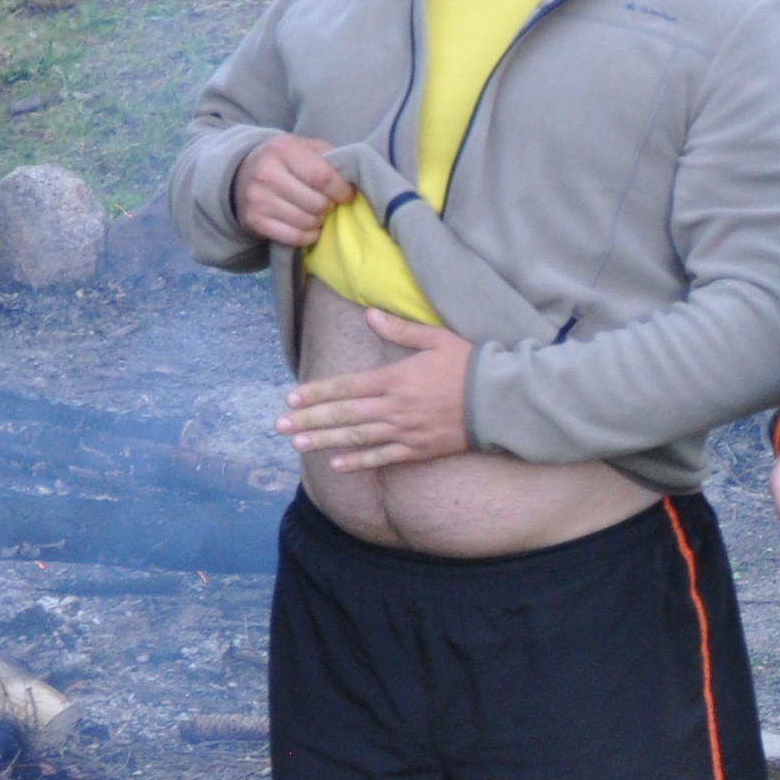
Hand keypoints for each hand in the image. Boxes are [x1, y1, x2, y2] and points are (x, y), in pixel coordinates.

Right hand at [234, 133, 356, 249]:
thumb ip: (329, 158)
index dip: (341, 190)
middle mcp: (266, 173)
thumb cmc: (286, 161)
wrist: (243, 174)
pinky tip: (308, 226)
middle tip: (329, 203)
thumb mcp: (305, 147)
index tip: (347, 194)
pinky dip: (307, 235)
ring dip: (319, 222)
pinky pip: (293, 237)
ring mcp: (257, 199)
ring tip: (317, 213)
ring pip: (306, 222)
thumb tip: (354, 179)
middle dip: (329, 207)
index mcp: (283, 149)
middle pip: (316, 203)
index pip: (322, 177)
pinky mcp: (253, 221)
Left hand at [277, 312, 470, 468]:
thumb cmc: (469, 364)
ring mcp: (405, 431)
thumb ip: (400, 330)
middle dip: (309, 419)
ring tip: (298, 443)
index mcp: (395, 378)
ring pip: (357, 437)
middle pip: (344, 414)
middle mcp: (394, 407)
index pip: (347, 386)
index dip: (318, 392)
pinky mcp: (419, 449)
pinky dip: (359, 462)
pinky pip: (384, 458)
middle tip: (280, 424)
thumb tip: (370, 314)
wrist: (499, 400)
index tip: (293, 397)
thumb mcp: (435, 338)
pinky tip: (337, 465)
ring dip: (325, 441)